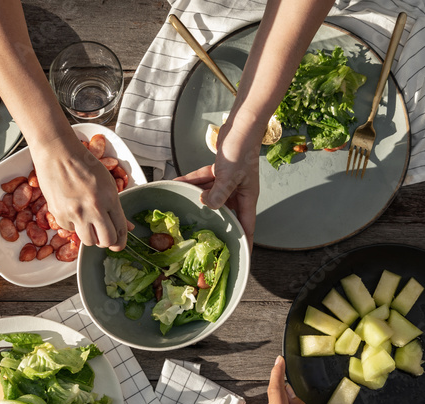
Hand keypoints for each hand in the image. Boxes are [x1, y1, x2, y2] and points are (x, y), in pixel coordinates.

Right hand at [29, 133, 129, 250]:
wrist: (57, 153)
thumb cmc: (83, 164)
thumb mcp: (107, 182)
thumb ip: (116, 207)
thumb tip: (127, 227)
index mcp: (110, 198)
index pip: (121, 230)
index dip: (121, 241)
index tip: (119, 244)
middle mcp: (94, 208)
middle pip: (106, 241)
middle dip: (107, 241)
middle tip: (104, 235)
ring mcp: (75, 213)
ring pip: (88, 241)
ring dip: (90, 236)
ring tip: (88, 223)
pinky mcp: (59, 215)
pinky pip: (70, 230)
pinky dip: (73, 224)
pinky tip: (72, 210)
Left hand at [174, 117, 261, 247]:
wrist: (240, 127)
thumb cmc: (242, 151)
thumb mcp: (229, 176)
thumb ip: (218, 193)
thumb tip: (207, 206)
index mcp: (246, 198)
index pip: (246, 226)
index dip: (244, 242)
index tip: (240, 257)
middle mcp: (238, 192)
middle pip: (225, 213)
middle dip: (214, 223)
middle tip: (201, 237)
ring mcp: (228, 182)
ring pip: (211, 196)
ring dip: (197, 199)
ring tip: (182, 208)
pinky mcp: (219, 171)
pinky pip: (203, 181)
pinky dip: (191, 182)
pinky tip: (177, 184)